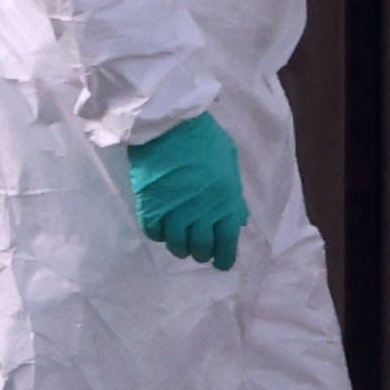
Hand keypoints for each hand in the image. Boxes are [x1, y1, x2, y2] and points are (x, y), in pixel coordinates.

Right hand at [125, 113, 248, 271]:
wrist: (168, 125)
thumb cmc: (204, 139)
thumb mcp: (229, 163)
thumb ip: (233, 194)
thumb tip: (238, 219)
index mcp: (226, 201)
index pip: (227, 242)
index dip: (225, 258)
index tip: (221, 264)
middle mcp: (202, 212)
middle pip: (200, 248)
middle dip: (201, 253)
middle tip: (199, 250)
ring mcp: (174, 211)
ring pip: (176, 245)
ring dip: (180, 246)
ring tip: (180, 240)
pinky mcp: (150, 208)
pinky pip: (154, 233)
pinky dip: (159, 234)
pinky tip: (163, 227)